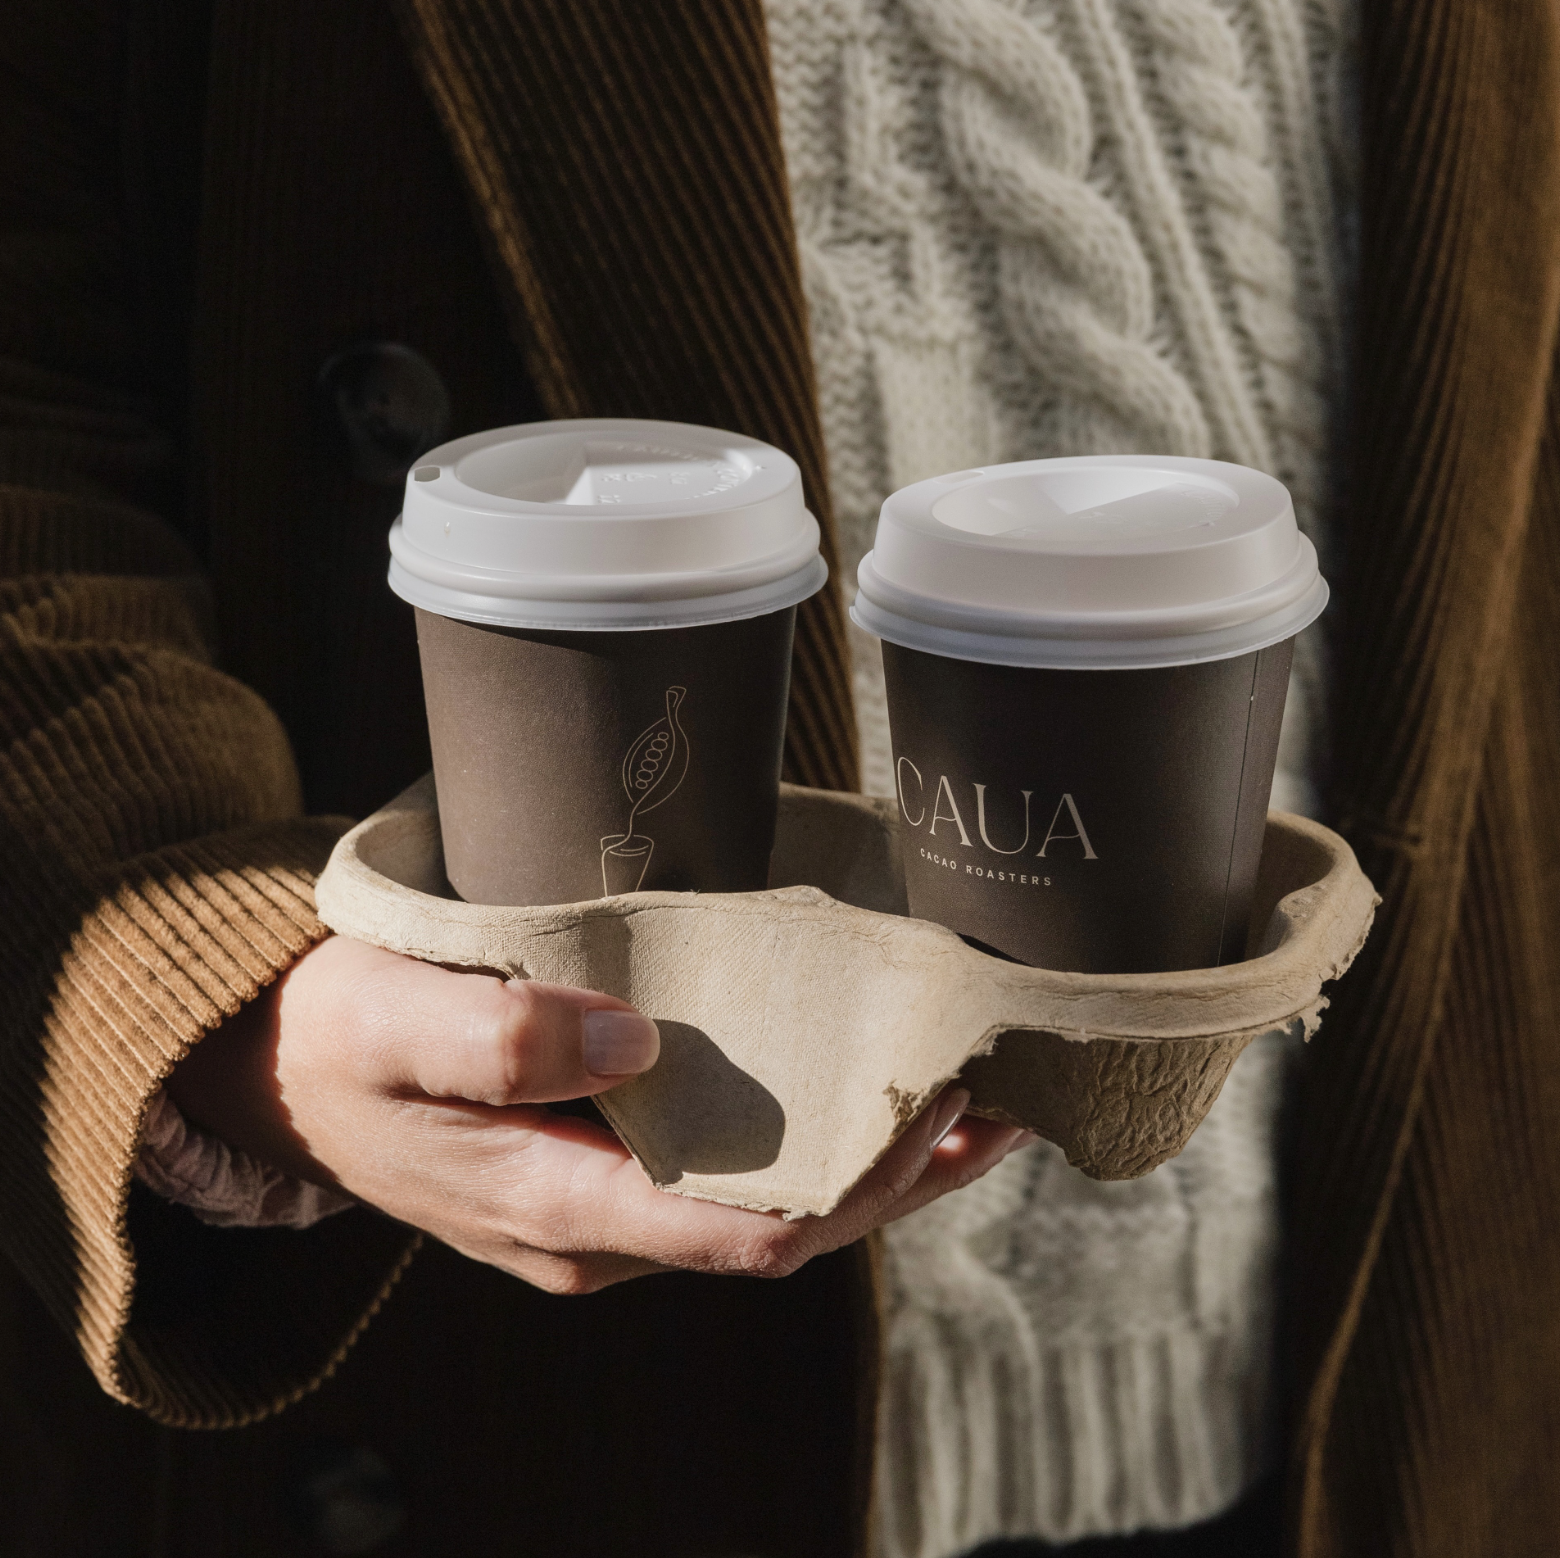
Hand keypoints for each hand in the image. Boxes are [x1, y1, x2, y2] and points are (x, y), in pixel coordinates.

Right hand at [167, 936, 1030, 1292]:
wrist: (298, 1077)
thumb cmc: (346, 1042)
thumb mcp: (394, 1024)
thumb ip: (500, 1037)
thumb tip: (636, 1043)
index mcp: (561, 1209)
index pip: (743, 1228)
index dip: (855, 1181)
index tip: (936, 1106)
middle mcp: (607, 1233)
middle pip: (789, 1225)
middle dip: (901, 1173)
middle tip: (1002, 1094)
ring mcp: (618, 1211)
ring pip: (779, 1205)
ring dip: (883, 1163)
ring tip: (985, 1099)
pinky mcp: (622, 1174)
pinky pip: (746, 1174)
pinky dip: (825, 1139)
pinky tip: (882, 1094)